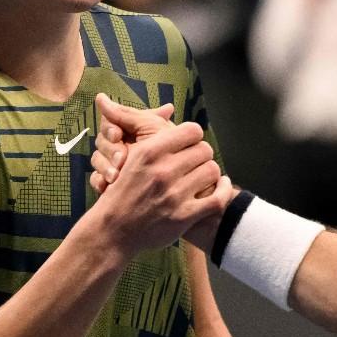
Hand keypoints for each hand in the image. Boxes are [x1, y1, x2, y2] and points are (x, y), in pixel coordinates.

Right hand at [89, 93, 174, 192]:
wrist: (178, 183)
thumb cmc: (172, 151)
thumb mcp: (155, 130)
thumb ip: (133, 114)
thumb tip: (103, 96)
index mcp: (128, 129)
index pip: (109, 122)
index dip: (110, 128)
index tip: (117, 135)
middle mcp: (119, 144)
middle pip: (101, 141)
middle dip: (110, 149)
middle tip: (121, 158)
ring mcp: (113, 163)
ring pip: (97, 159)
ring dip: (104, 166)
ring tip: (115, 176)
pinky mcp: (110, 182)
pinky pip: (95, 179)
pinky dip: (99, 182)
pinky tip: (105, 186)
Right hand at [89, 119, 231, 254]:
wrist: (113, 230)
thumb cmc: (121, 191)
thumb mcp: (128, 156)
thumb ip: (147, 132)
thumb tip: (168, 106)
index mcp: (149, 151)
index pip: (192, 130)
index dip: (193, 137)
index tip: (189, 145)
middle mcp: (163, 171)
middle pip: (205, 150)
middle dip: (202, 155)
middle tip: (195, 163)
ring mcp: (174, 195)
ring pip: (212, 171)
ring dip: (210, 174)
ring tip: (203, 177)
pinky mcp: (184, 216)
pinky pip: (218, 199)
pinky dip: (224, 191)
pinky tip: (221, 187)